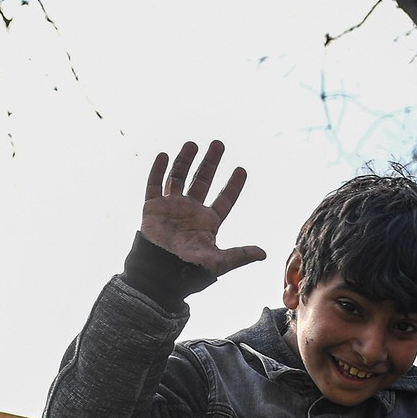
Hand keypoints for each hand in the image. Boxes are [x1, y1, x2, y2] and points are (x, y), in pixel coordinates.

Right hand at [140, 140, 265, 277]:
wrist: (159, 274)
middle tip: (219, 144)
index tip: (242, 169)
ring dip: (185, 161)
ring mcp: (171, 208)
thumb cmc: (189, 272)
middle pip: (202, 181)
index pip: (224, 199)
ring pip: (178, 178)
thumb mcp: (218, 262)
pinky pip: (154, 185)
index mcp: (207, 223)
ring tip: (193, 144)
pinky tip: (164, 155)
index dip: (233, 185)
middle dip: (210, 163)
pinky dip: (158, 170)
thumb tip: (264, 254)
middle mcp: (190, 212)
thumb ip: (239, 255)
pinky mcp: (152, 208)